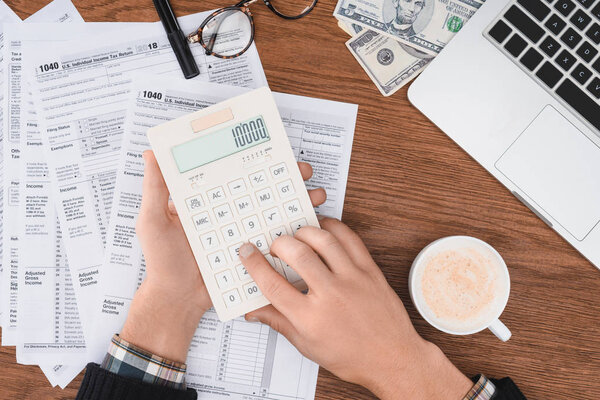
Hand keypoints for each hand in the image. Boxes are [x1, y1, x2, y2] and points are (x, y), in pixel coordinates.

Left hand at [121, 150, 325, 361]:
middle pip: (261, 188)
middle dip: (286, 176)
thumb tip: (151, 154)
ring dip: (297, 200)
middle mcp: (229, 212)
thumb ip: (156, 189)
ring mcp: (243, 232)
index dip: (255, 160)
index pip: (235, 173)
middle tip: (302, 171)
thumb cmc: (162, 261)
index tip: (273, 149)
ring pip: (274, 210)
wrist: (177, 300)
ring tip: (314, 195)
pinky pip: (275, 238)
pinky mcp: (253, 251)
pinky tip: (308, 225)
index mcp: (207, 199)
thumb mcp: (153, 221)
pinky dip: (294, 231)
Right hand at [239, 219, 472, 399]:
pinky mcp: (370, 271)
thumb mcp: (308, 346)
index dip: (254, 264)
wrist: (393, 358)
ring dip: (304, 232)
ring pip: (323, 240)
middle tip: (275, 245)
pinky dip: (334, 228)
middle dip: (278, 243)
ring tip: (298, 236)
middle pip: (296, 254)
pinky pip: (350, 239)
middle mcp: (331, 295)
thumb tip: (254, 310)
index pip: (273, 284)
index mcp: (310, 319)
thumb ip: (279, 322)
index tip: (246, 252)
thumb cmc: (353, 356)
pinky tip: (324, 229)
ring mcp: (353, 280)